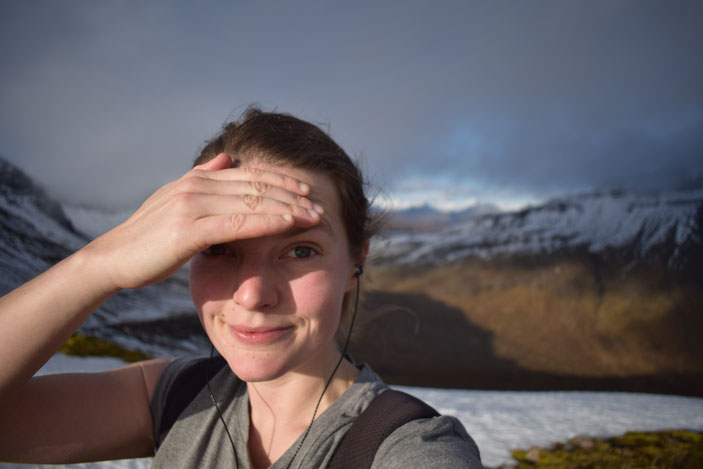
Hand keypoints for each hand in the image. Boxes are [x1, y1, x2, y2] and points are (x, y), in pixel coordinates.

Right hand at [84, 154, 321, 290]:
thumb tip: (226, 158)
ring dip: (289, 207)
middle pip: (257, 185)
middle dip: (293, 194)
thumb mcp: (176, 200)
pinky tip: (289, 224)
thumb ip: (204, 178)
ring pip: (252, 200)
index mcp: (197, 178)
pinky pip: (238, 223)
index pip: (249, 174)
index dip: (282, 180)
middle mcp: (197, 185)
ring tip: (315, 215)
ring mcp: (192, 204)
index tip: (307, 189)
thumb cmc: (149, 236)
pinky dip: (267, 221)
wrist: (114, 258)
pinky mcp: (189, 229)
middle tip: (321, 203)